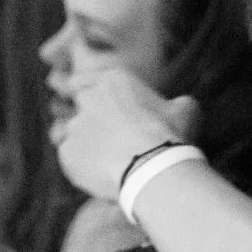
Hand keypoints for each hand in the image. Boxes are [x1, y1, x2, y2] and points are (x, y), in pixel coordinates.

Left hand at [49, 67, 197, 203]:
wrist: (152, 169)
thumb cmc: (170, 135)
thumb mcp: (185, 109)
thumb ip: (175, 103)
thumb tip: (179, 106)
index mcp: (114, 80)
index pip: (82, 79)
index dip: (86, 91)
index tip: (96, 105)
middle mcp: (89, 99)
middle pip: (78, 105)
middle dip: (88, 117)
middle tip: (107, 134)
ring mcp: (74, 126)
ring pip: (75, 133)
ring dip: (88, 143)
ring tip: (111, 159)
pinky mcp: (66, 152)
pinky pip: (71, 157)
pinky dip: (83, 164)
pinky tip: (104, 173)